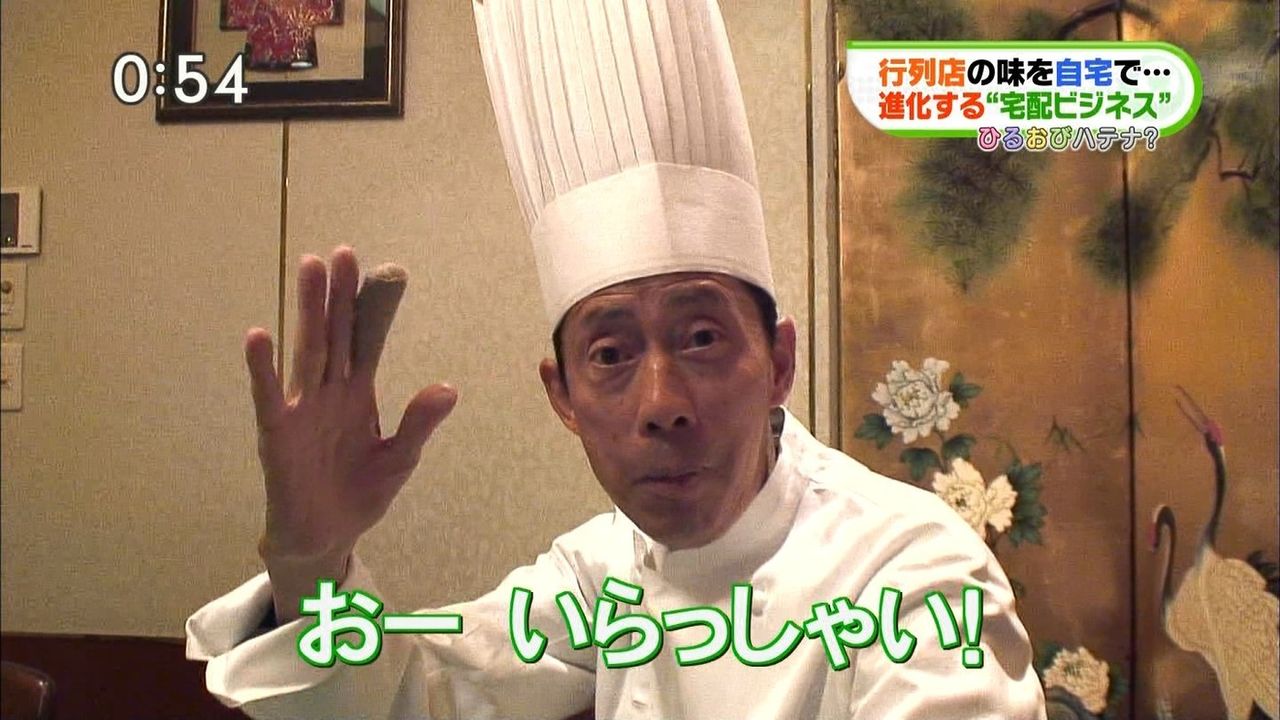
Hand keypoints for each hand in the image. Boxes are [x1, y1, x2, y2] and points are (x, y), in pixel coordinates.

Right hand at [244, 247, 455, 618]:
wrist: (326, 537)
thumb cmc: (359, 493)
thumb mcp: (400, 457)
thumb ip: (418, 422)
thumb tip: (448, 388)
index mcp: (358, 394)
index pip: (368, 341)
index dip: (375, 308)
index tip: (388, 270)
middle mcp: (329, 392)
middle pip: (336, 334)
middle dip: (340, 294)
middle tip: (344, 251)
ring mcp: (301, 409)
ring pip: (308, 350)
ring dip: (309, 311)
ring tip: (310, 269)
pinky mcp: (278, 433)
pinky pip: (269, 396)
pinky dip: (263, 368)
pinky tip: (259, 335)